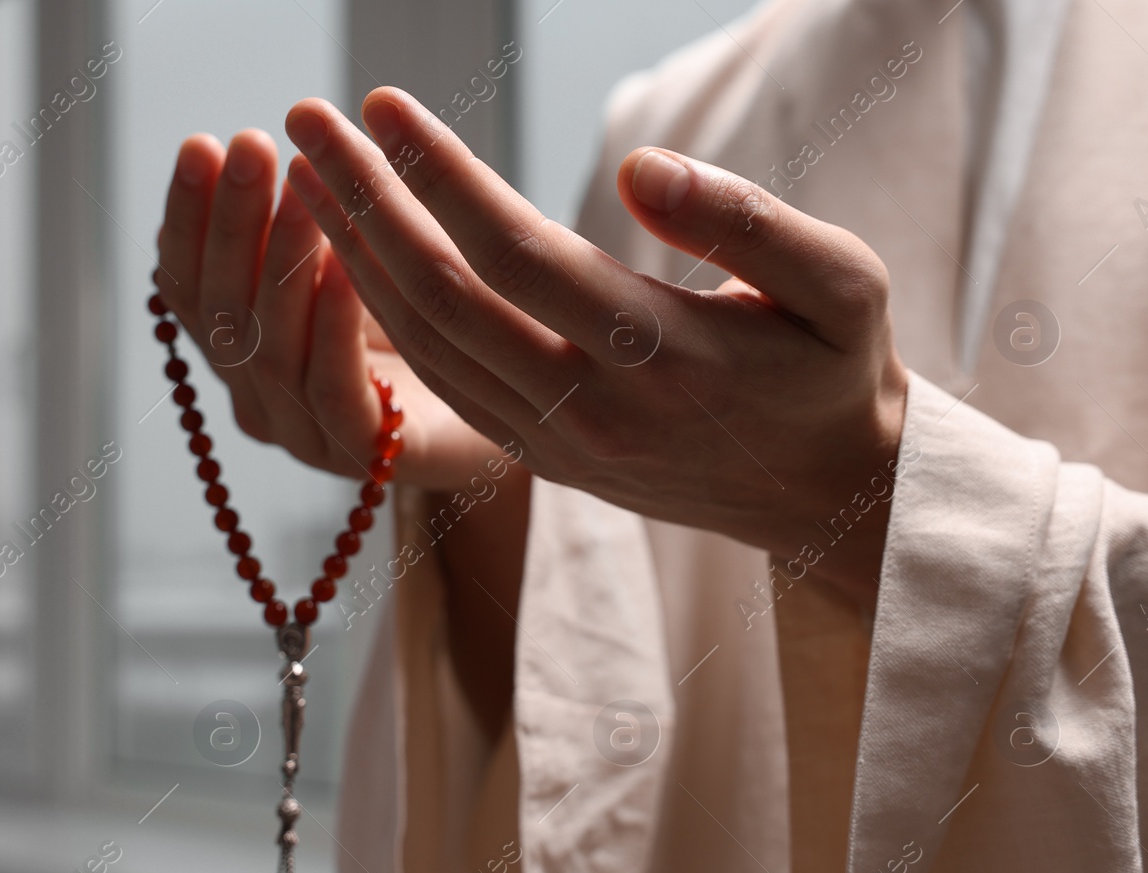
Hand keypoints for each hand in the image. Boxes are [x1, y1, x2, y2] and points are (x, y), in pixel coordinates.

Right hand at [153, 131, 510, 489]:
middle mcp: (260, 398)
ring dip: (284, 262)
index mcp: (242, 350)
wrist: (506, 403)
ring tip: (301, 189)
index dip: (188, 218)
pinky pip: (334, 392)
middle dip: (234, 224)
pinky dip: (335, 326)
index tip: (203, 145)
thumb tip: (268, 143)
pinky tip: (348, 268)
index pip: (188, 284)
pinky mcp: (368, 455)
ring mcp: (307, 435)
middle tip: (254, 148)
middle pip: (224, 315)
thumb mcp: (357, 253)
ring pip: (271, 353)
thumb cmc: (425, 315)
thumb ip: (306, 219)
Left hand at [280, 88, 908, 608]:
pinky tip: (352, 257)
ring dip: (355, 259)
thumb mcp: (842, 283)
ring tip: (307, 176)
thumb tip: (642, 168)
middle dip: (364, 201)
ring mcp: (553, 442)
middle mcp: (587, 406)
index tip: (383, 103)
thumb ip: (746, 219)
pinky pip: (441, 385)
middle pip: (443, 297)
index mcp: (657, 353)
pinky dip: (385, 319)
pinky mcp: (539, 459)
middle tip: (306, 121)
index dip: (439, 174)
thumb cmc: (835, 371)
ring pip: (427, 348)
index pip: (515, 252)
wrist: (823, 495)